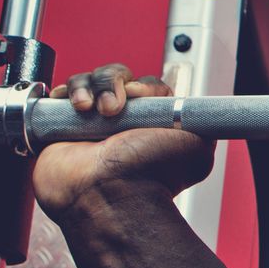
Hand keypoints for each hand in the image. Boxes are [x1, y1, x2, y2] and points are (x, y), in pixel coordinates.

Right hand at [32, 62, 215, 217]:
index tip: (137, 93)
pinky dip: (66, 93)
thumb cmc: (151, 175)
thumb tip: (207, 114)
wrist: (111, 192)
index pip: (146, 83)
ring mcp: (90, 123)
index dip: (142, 84)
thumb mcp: (197, 147)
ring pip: (88, 80)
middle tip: (113, 108)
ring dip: (89, 86)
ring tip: (91, 110)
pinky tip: (77, 108)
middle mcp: (121, 122)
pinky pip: (61, 94)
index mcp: (150, 122)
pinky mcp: (61, 126)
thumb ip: (203, 125)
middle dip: (111, 82)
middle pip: (115, 75)